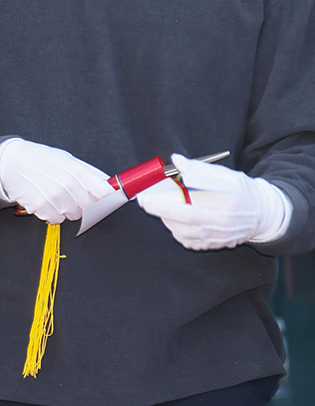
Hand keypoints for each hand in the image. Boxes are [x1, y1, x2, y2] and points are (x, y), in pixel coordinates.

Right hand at [0, 138, 112, 224]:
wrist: (10, 163)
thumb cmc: (39, 160)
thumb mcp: (66, 159)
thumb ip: (89, 173)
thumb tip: (109, 184)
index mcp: (77, 171)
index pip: (105, 192)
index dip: (111, 198)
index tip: (111, 200)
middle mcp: (67, 186)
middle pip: (92, 208)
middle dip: (86, 204)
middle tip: (75, 195)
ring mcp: (54, 199)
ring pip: (74, 215)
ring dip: (68, 209)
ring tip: (56, 195)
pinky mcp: (42, 208)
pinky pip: (56, 220)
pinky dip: (53, 213)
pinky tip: (46, 200)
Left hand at [137, 154, 291, 251]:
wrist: (262, 215)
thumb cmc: (242, 192)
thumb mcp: (226, 175)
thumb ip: (200, 169)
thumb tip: (176, 160)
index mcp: (228, 201)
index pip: (196, 199)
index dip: (173, 195)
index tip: (154, 191)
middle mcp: (223, 222)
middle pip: (187, 218)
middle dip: (162, 209)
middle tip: (144, 200)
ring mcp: (217, 237)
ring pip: (183, 231)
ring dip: (167, 218)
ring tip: (159, 206)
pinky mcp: (212, 245)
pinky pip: (187, 240)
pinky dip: (176, 229)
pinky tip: (173, 218)